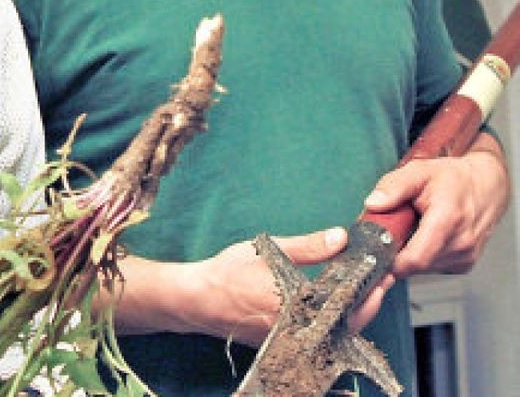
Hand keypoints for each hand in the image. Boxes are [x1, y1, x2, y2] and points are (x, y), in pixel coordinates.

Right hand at [108, 228, 391, 346]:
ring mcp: (293, 340)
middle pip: (349, 321)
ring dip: (354, 312)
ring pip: (336, 331)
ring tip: (366, 290)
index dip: (371, 285)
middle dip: (369, 300)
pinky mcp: (286, 344)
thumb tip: (341, 238)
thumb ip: (308, 247)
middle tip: (382, 280)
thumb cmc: (227, 273)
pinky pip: (320, 335)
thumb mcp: (268, 251)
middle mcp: (299, 328)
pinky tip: (337, 304)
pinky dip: (334, 320)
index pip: (348, 299)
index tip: (384, 270)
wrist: (197, 300)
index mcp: (298, 304)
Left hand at [365, 132, 510, 276]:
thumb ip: (393, 187)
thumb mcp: (418, 171)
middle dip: (394, 253)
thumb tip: (372, 204)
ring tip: (412, 229)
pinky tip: (424, 237)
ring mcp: (465, 256)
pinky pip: (432, 267)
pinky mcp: (464, 264)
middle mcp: (461, 242)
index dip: (389, 262)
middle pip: (414, 265)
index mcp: (448, 219)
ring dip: (408, 254)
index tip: (372, 255)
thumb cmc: (453, 179)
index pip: (415, 258)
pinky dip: (422, 256)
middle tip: (391, 231)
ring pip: (421, 268)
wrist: (487, 185)